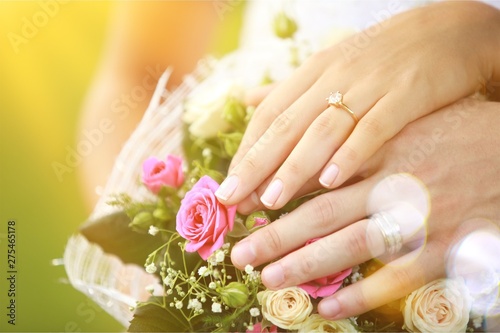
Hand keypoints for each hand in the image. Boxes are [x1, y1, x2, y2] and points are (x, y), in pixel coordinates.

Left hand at [215, 1, 499, 210]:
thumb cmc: (382, 55)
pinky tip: (331, 181)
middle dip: (256, 165)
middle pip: (286, 126)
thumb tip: (246, 98)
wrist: (449, 30)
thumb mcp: (330, 65)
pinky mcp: (406, 95)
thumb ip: (289, 89)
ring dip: (294, 167)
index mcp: (314, 73)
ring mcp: (369, 86)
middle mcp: (334, 78)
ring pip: (322, 130)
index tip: (229, 185)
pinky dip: (351, 153)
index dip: (247, 151)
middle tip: (233, 200)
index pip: (269, 115)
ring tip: (271, 201)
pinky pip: (374, 128)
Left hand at [230, 98, 499, 318]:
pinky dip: (360, 295)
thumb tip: (327, 123)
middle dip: (277, 236)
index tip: (246, 208)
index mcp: (380, 148)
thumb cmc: (459, 131)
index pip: (316, 172)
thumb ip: (358, 124)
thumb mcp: (408, 117)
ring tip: (271, 280)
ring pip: (351, 247)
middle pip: (323, 214)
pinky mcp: (446, 247)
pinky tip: (328, 308)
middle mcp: (394, 183)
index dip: (276, 192)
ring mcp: (420, 217)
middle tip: (242, 255)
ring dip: (307, 266)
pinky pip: (395, 279)